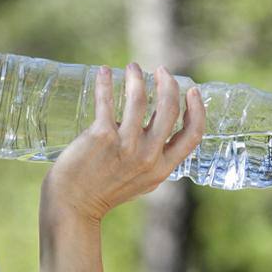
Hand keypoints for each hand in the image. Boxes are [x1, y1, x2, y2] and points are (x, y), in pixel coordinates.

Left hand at [42, 63, 204, 222]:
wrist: (74, 205)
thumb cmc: (106, 191)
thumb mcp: (143, 182)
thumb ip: (155, 161)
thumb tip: (161, 135)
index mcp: (163, 167)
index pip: (193, 134)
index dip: (197, 108)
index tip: (192, 90)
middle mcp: (148, 156)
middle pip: (168, 109)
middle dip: (168, 84)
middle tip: (161, 71)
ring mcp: (125, 145)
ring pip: (139, 99)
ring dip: (137, 77)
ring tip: (133, 67)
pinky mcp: (101, 136)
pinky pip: (106, 101)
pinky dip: (105, 82)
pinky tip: (104, 71)